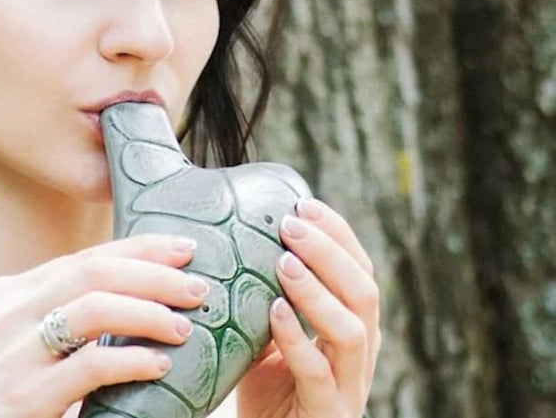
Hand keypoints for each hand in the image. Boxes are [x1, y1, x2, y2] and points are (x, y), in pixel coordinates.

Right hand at [0, 233, 206, 417]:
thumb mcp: (0, 347)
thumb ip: (46, 326)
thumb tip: (117, 318)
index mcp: (7, 295)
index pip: (84, 259)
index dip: (139, 249)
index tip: (182, 248)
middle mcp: (9, 312)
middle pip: (95, 272)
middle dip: (154, 272)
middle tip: (198, 285)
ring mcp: (13, 352)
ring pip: (95, 307)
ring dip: (149, 311)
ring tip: (184, 325)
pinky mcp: (23, 396)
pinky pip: (91, 366)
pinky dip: (132, 360)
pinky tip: (158, 365)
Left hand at [234, 199, 380, 417]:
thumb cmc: (268, 389)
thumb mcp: (267, 336)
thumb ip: (265, 297)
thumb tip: (235, 239)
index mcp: (353, 328)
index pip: (359, 271)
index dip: (338, 235)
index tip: (303, 203)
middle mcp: (359, 355)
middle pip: (364, 292)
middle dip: (330, 252)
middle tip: (291, 223)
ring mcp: (348, 386)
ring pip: (351, 331)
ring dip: (317, 290)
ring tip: (282, 261)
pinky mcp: (327, 413)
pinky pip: (316, 374)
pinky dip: (296, 339)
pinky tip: (273, 312)